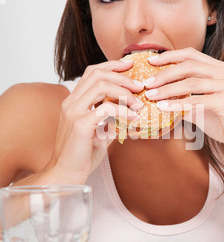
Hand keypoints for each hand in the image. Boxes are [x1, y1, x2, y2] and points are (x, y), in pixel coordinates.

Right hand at [49, 59, 142, 182]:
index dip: (112, 66)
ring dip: (124, 91)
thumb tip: (132, 112)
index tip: (130, 66)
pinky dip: (122, 111)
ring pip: (100, 86)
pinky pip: (105, 108)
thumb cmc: (81, 155)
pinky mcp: (80, 125)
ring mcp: (73, 112)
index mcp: (73, 101)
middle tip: (140, 86)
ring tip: (138, 103)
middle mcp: (71, 103)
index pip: (91, 72)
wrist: (66, 175)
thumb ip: (110, 119)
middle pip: (96, 74)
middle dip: (122, 76)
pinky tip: (133, 118)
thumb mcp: (99, 132)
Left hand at [144, 48, 223, 156]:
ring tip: (151, 95)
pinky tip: (164, 107)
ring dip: (167, 89)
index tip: (150, 62)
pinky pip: (197, 100)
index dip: (169, 56)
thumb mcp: (202, 107)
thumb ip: (185, 98)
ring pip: (191, 82)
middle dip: (164, 73)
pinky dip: (178, 104)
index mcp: (221, 69)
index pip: (191, 54)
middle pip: (189, 65)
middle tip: (146, 83)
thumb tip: (159, 98)